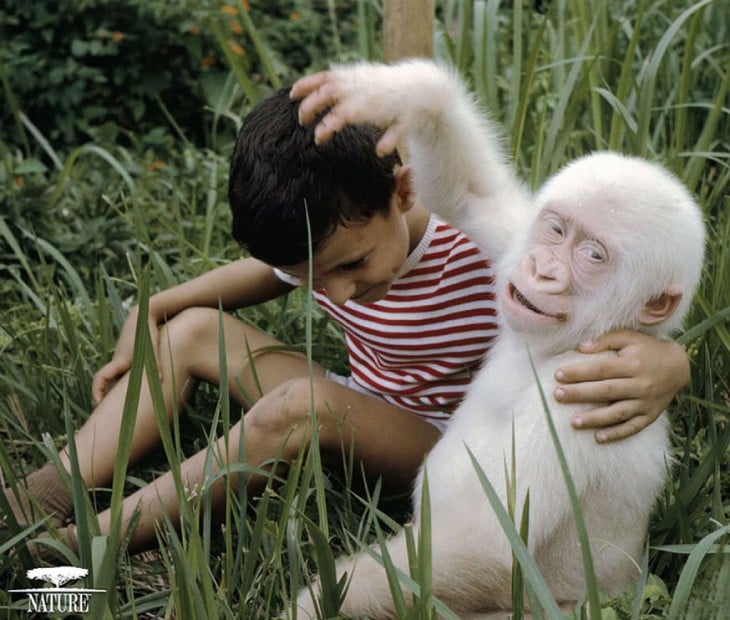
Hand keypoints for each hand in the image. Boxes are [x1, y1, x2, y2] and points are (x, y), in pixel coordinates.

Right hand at [91, 306, 160, 403]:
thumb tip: (161, 380)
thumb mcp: (152, 349)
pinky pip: (121, 372)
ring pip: (114, 378)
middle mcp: (117, 362)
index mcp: (120, 361)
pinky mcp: (126, 356)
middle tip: (103, 413)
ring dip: (113, 391)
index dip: (97, 391)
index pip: (101, 378)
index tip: (96, 404)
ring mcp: (120, 359)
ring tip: (118, 408)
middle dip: (103, 396)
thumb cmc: (148, 332)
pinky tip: (131, 391)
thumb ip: (156, 365)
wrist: (142, 316)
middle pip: (105, 383)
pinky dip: (123, 382)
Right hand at [290, 65, 410, 155]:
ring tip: (292, 100)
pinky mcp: (351, 73)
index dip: (327, 126)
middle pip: (327, 96)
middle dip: (311, 109)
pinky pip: (326, 75)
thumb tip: (381, 151)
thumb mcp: (405, 126)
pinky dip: (311, 80)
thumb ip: (392, 138)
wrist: (416, 86)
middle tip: (303, 124)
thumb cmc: (408, 110)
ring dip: (306, 91)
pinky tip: (298, 88)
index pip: (341, 115)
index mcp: (368, 104)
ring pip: (323, 83)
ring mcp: (354, 80)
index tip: (318, 138)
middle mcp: (358, 90)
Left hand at [553, 330, 688, 442]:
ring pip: (618, 413)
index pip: (601, 369)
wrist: (678, 367)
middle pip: (606, 391)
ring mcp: (646, 402)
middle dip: (580, 394)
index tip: (557, 374)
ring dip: (595, 419)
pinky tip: (598, 438)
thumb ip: (605, 340)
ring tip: (573, 422)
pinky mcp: (650, 415)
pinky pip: (633, 427)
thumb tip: (581, 347)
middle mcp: (640, 384)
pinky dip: (616, 434)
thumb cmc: (646, 349)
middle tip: (557, 396)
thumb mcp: (629, 338)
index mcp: (633, 363)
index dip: (579, 372)